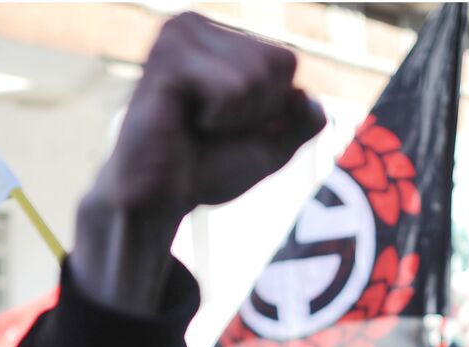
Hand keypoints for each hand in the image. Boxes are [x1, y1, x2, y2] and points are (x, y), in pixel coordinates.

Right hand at [74, 13, 325, 311]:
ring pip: (256, 77)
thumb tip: (311, 101)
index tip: (228, 124)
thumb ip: (300, 123)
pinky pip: (233, 89)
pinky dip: (219, 119)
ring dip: (235, 117)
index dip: (271, 108)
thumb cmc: (206, 168)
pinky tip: (183, 122)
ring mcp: (177, 36)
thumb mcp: (269, 146)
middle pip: (277, 64)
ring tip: (196, 124)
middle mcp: (194, 25)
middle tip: (210, 128)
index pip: (287, 61)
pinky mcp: (167, 60)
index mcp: (217, 37)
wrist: (157, 200)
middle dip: (256, 111)